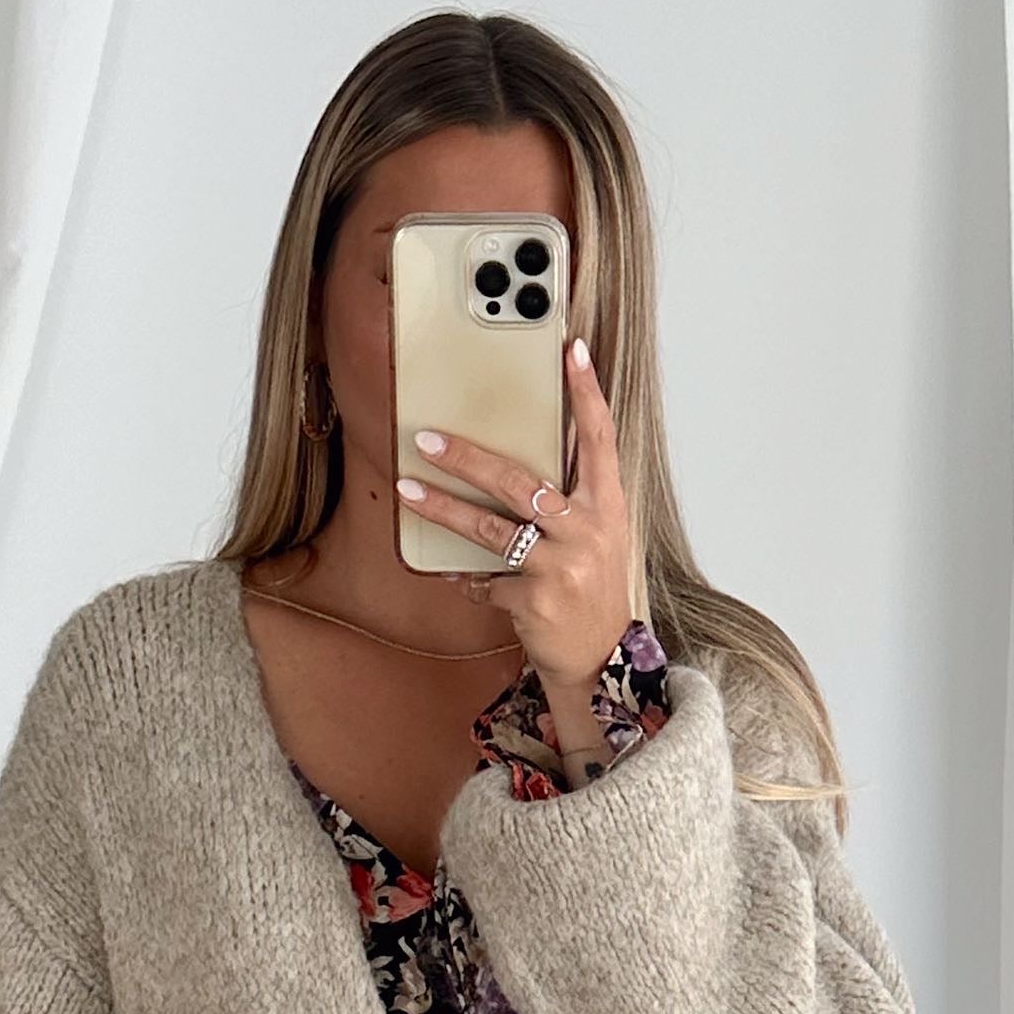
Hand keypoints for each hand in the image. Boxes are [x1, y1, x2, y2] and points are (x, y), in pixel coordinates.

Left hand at [394, 338, 634, 692]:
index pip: (600, 439)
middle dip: (469, 458)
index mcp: (607, 507)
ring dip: (442, 508)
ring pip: (490, 529)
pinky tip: (449, 572)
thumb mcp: (599, 537)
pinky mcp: (534, 602)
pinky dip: (463, 576)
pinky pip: (484, 579)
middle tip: (428, 438)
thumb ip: (572, 496)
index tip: (570, 351)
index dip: (586, 394)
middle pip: (521, 481)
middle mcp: (586, 532)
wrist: (602, 663)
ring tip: (407, 489)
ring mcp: (560, 568)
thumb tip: (535, 451)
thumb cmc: (593, 590)